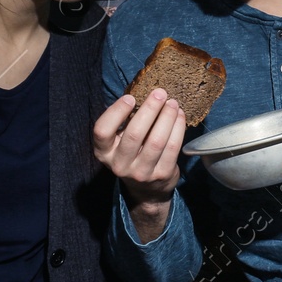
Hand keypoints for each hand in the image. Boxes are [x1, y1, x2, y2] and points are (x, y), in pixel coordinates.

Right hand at [93, 88, 184, 205]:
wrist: (147, 189)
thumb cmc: (132, 153)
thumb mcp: (120, 141)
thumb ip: (125, 121)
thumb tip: (144, 92)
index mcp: (104, 152)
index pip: (102, 131)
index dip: (116, 112)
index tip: (130, 97)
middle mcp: (119, 165)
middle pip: (134, 134)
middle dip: (149, 110)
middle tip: (160, 93)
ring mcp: (141, 172)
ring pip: (156, 141)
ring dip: (167, 118)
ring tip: (172, 103)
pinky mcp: (161, 175)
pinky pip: (172, 148)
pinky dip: (178, 128)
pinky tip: (179, 116)